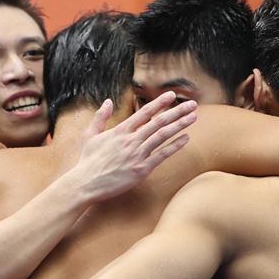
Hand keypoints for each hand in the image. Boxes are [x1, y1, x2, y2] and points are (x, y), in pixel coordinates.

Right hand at [70, 91, 196, 202]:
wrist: (85, 183)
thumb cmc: (87, 161)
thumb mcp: (89, 135)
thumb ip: (100, 117)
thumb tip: (108, 101)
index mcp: (120, 130)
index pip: (144, 112)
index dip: (159, 102)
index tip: (172, 95)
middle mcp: (130, 140)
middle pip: (159, 121)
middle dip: (177, 111)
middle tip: (192, 104)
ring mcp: (136, 154)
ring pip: (162, 135)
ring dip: (180, 125)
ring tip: (194, 117)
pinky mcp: (140, 169)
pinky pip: (162, 155)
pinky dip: (175, 146)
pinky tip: (186, 139)